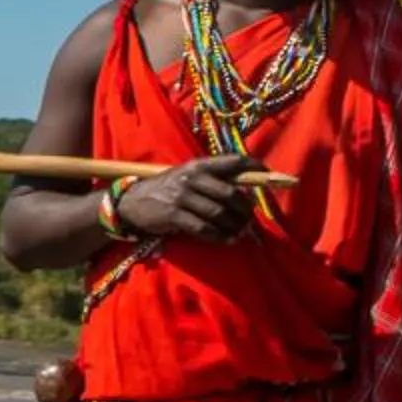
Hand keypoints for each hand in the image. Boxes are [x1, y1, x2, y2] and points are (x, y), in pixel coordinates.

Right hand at [116, 156, 261, 241]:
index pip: (233, 161)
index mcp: (198, 165)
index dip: (255, 167)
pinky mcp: (174, 216)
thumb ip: (213, 179)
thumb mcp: (187, 176)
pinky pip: (204, 229)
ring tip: (241, 232)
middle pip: (231, 194)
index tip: (269, 174)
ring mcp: (182, 197)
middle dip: (245, 209)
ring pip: (219, 214)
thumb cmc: (167, 189)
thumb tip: (247, 191)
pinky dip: (219, 237)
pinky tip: (227, 240)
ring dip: (234, 226)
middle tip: (250, 218)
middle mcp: (191, 178)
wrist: (131, 201)